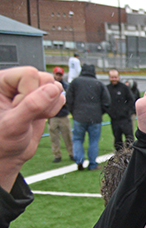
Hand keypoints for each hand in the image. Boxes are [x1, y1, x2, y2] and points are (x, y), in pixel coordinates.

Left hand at [0, 66, 65, 190]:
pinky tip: (39, 117)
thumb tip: (53, 89)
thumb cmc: (3, 140)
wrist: (9, 153)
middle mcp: (15, 82)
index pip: (30, 74)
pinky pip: (58, 96)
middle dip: (42, 100)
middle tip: (27, 115)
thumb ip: (32, 106)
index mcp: (2, 81)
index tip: (17, 110)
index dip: (30, 94)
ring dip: (49, 106)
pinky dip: (53, 109)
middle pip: (44, 78)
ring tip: (33, 117)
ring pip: (53, 86)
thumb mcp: (14, 125)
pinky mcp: (40, 98)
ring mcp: (29, 90)